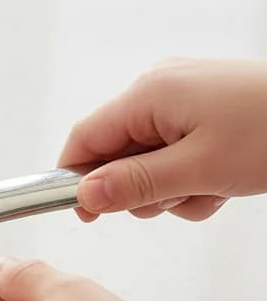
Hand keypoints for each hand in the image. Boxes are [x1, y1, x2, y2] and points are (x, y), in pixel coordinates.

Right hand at [59, 58, 266, 220]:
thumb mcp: (199, 170)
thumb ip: (136, 184)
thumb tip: (86, 195)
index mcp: (149, 94)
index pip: (85, 138)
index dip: (77, 179)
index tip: (85, 213)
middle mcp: (160, 87)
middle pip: (118, 151)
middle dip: (142, 187)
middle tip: (177, 199)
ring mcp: (185, 95)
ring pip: (150, 156)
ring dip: (173, 185)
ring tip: (211, 189)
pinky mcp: (207, 107)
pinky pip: (178, 149)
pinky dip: (193, 173)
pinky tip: (223, 180)